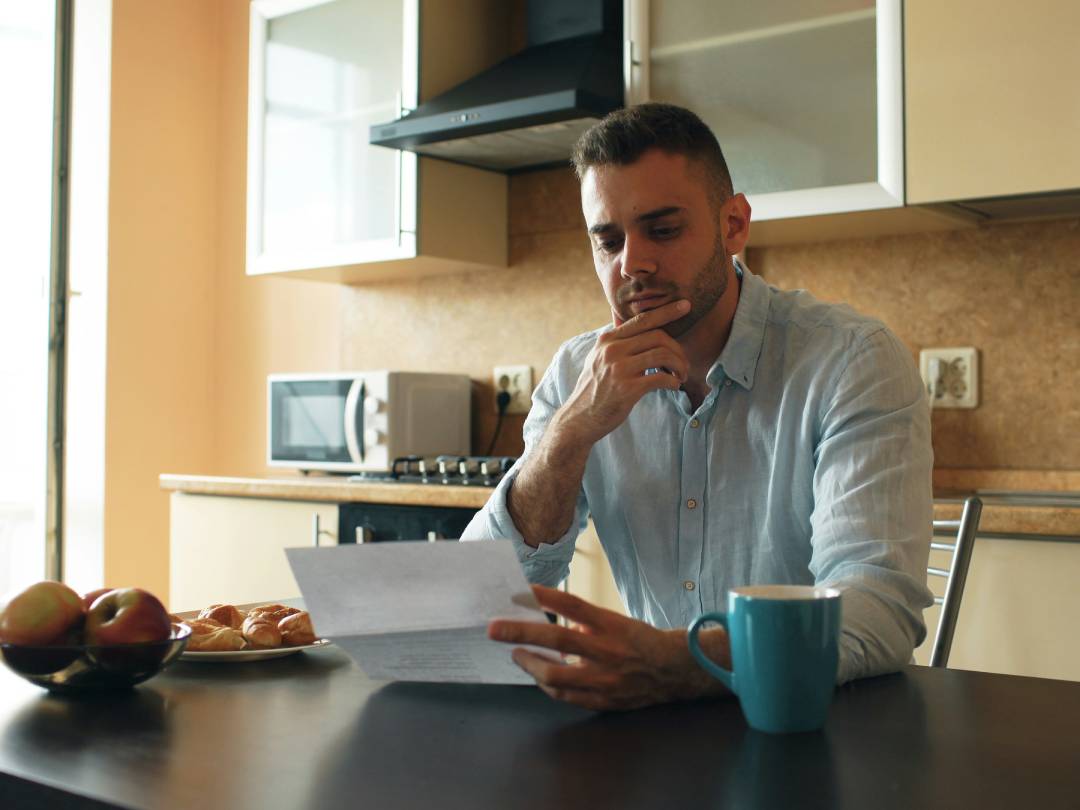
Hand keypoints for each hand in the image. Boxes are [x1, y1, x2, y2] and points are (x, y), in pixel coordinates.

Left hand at [489, 585, 730, 710]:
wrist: (674, 671)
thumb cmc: (639, 640)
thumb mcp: (615, 621)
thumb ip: (583, 622)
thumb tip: (545, 618)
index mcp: (613, 625)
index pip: (573, 605)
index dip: (545, 596)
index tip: (519, 590)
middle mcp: (609, 651)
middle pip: (558, 639)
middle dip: (521, 633)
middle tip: (495, 628)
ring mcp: (606, 679)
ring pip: (557, 676)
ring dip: (530, 664)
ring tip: (516, 654)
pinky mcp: (604, 701)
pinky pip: (566, 696)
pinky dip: (547, 685)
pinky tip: (537, 675)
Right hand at [558, 300, 690, 444]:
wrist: (579, 419)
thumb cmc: (594, 389)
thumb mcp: (598, 359)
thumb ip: (617, 343)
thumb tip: (639, 328)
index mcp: (607, 340)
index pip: (642, 320)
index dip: (666, 312)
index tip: (685, 306)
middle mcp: (612, 350)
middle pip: (658, 336)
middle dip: (678, 350)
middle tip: (683, 365)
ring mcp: (619, 369)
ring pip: (663, 355)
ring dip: (679, 365)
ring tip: (681, 376)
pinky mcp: (627, 389)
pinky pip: (661, 378)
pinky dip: (673, 382)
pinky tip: (674, 386)